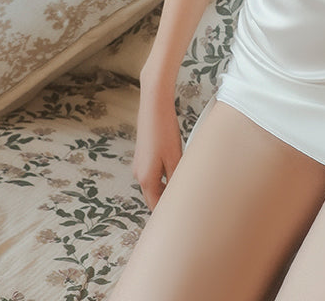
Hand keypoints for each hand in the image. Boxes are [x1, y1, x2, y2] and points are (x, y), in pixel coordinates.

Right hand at [132, 81, 182, 209]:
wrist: (154, 106)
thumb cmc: (165, 131)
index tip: (181, 219)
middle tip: (185, 205)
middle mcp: (139, 174)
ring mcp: (139, 164)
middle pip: (153, 196)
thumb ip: (175, 180)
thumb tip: (179, 196)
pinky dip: (163, 175)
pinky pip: (153, 172)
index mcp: (146, 179)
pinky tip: (176, 169)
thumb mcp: (174, 157)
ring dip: (166, 186)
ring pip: (154, 183)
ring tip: (184, 186)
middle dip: (167, 201)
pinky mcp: (143, 154)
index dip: (167, 214)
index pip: (155, 206)